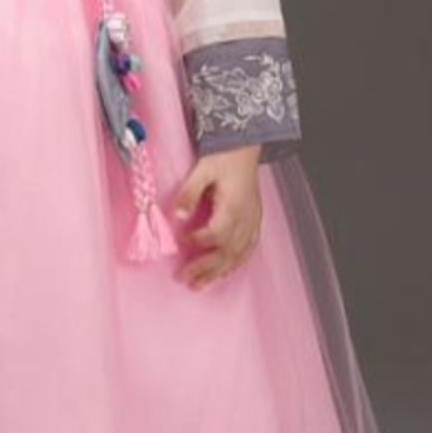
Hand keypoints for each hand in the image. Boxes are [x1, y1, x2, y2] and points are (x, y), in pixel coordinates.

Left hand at [174, 145, 262, 289]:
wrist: (245, 147)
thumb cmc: (224, 156)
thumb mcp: (201, 170)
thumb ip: (189, 194)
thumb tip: (177, 215)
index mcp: (234, 206)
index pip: (216, 233)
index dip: (197, 240)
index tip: (179, 241)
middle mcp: (246, 218)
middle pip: (227, 251)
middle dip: (206, 268)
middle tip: (186, 279)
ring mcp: (252, 221)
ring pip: (238, 254)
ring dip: (218, 272)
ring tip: (200, 285)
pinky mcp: (254, 221)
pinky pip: (248, 249)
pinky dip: (235, 263)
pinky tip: (224, 272)